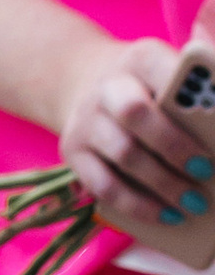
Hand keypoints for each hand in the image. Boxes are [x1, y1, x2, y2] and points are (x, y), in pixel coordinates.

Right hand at [57, 4, 214, 253]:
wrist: (84, 84)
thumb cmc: (149, 88)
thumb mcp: (170, 74)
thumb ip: (198, 93)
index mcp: (140, 59)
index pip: (165, 71)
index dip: (193, 95)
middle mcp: (107, 87)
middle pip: (134, 113)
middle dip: (174, 145)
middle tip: (207, 170)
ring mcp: (85, 121)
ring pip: (123, 154)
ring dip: (163, 183)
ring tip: (196, 203)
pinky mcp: (72, 152)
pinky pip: (104, 186)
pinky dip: (139, 205)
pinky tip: (168, 215)